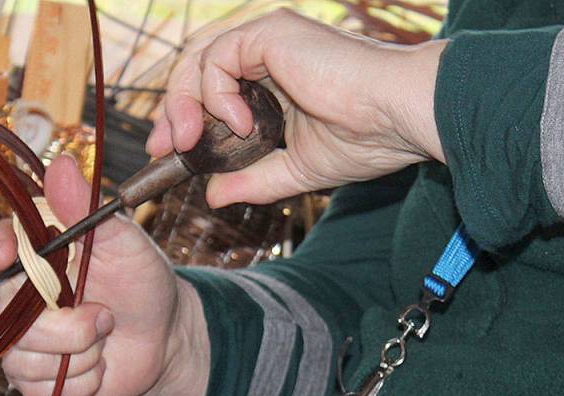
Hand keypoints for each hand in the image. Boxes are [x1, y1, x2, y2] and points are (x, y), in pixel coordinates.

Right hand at [0, 155, 208, 395]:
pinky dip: (80, 382)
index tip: (7, 254)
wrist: (166, 339)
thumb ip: (89, 209)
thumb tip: (61, 164)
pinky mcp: (37, 382)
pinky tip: (99, 366)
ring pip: (24, 360)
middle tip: (105, 317)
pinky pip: (39, 391)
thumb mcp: (125, 242)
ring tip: (105, 338)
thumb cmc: (144, 283)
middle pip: (9, 316)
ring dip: (80, 355)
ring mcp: (25, 344)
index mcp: (38, 257)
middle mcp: (22, 300)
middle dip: (66, 326)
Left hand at [147, 8, 446, 206]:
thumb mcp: (294, 169)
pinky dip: (215, 93)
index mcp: (275, 77)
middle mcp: (268, 51)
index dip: (184, 117)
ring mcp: (269, 37)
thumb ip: (252, 178)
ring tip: (189, 140)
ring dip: (184, 103)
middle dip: (172, 110)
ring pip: (199, 59)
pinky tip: (239, 122)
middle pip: (197, 70)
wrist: (399, 117)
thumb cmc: (367, 138)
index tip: (169, 150)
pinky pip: (218, 57)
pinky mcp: (272, 32)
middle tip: (164, 146)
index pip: (212, 88)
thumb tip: (212, 194)